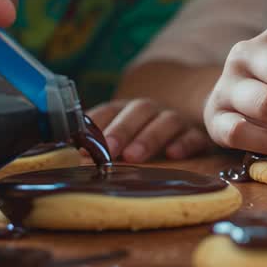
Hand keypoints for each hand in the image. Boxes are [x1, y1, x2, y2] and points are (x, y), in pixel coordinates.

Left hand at [90, 98, 209, 161]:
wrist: (183, 138)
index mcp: (128, 111)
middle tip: (109, 149)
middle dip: (122, 129)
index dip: (96, 124)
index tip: (80, 145)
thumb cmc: (140, 147)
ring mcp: (177, 122)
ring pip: (167, 121)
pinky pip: (194, 136)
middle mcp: (153, 112)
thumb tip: (68, 156)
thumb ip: (97, 146)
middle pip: (139, 110)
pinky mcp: (198, 136)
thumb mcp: (119, 145)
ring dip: (149, 137)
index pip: (111, 109)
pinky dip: (184, 143)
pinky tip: (174, 154)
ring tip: (134, 156)